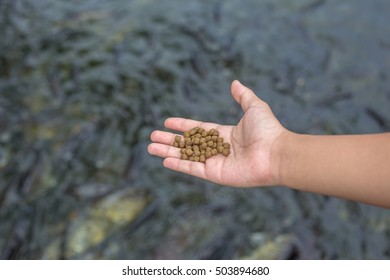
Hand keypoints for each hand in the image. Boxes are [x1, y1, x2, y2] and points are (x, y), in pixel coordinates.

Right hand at [147, 80, 286, 186]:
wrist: (275, 153)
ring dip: (168, 152)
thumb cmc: (267, 130)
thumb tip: (235, 83)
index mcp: (224, 134)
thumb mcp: (254, 107)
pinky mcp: (215, 174)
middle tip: (152, 136)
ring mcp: (215, 162)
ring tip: (151, 147)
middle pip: (188, 143)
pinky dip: (179, 165)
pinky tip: (165, 160)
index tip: (167, 122)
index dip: (182, 125)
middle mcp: (217, 148)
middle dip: (170, 140)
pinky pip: (193, 169)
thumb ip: (243, 96)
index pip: (198, 129)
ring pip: (186, 156)